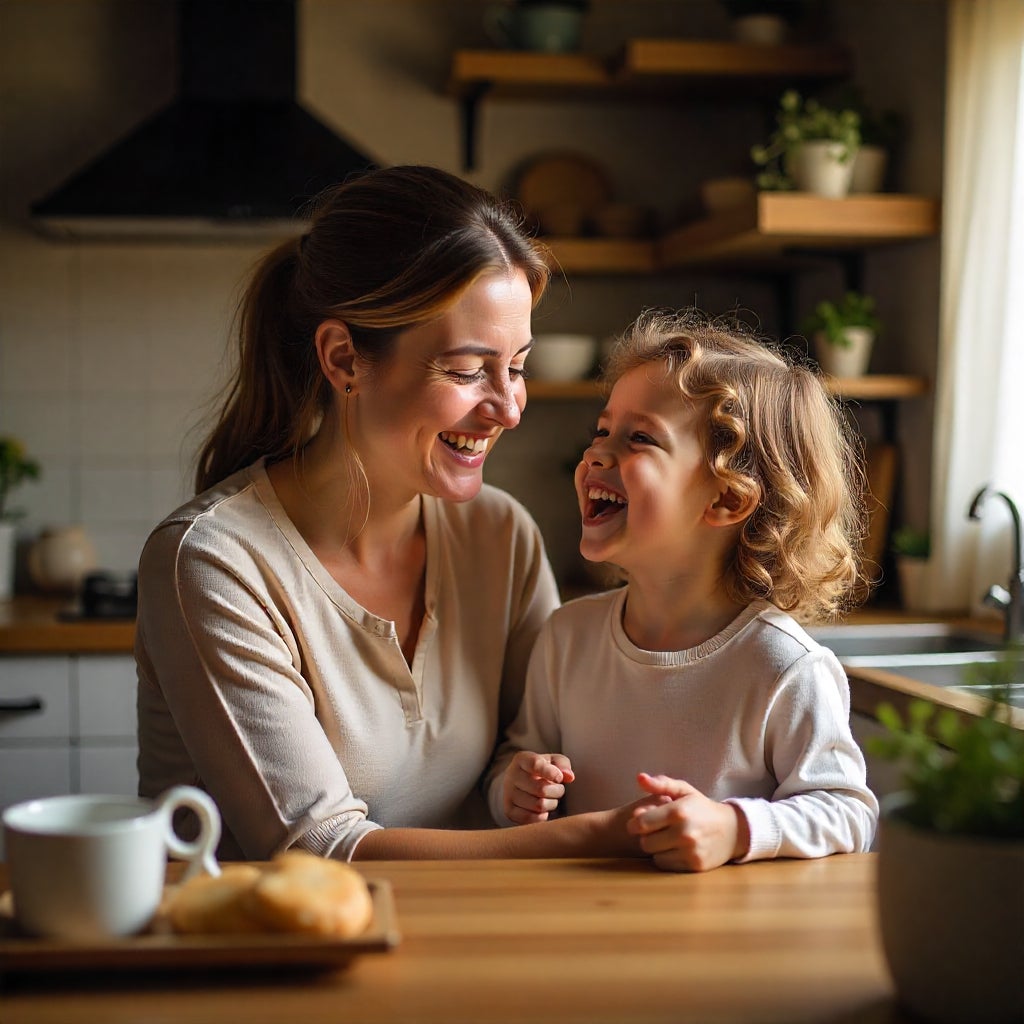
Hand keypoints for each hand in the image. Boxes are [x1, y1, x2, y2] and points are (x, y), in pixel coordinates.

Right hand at [502, 751, 574, 823]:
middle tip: (558, 789)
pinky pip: (531, 819)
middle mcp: (511, 775)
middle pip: (541, 789)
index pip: (536, 764)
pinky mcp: (508, 811)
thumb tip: (569, 776)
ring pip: (538, 805)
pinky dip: (542, 816)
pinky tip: (542, 810)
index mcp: (522, 759)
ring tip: (550, 798)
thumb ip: (563, 764)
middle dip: (557, 791)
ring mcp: (508, 794)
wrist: (518, 784)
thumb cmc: (540, 771)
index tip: (559, 778)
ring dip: (551, 804)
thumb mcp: (552, 761)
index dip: (551, 773)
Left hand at [626, 773, 749, 871]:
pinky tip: (675, 849)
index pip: (641, 823)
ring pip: (655, 855)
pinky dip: (667, 858)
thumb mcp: (684, 790)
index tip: (638, 822)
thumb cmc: (702, 807)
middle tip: (654, 831)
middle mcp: (684, 833)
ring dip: (656, 849)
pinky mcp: (695, 866)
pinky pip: (666, 866)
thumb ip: (661, 784)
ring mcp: (690, 851)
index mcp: (678, 811)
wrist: (733, 830)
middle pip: (645, 842)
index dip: (635, 823)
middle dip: (646, 836)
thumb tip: (639, 778)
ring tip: (665, 839)